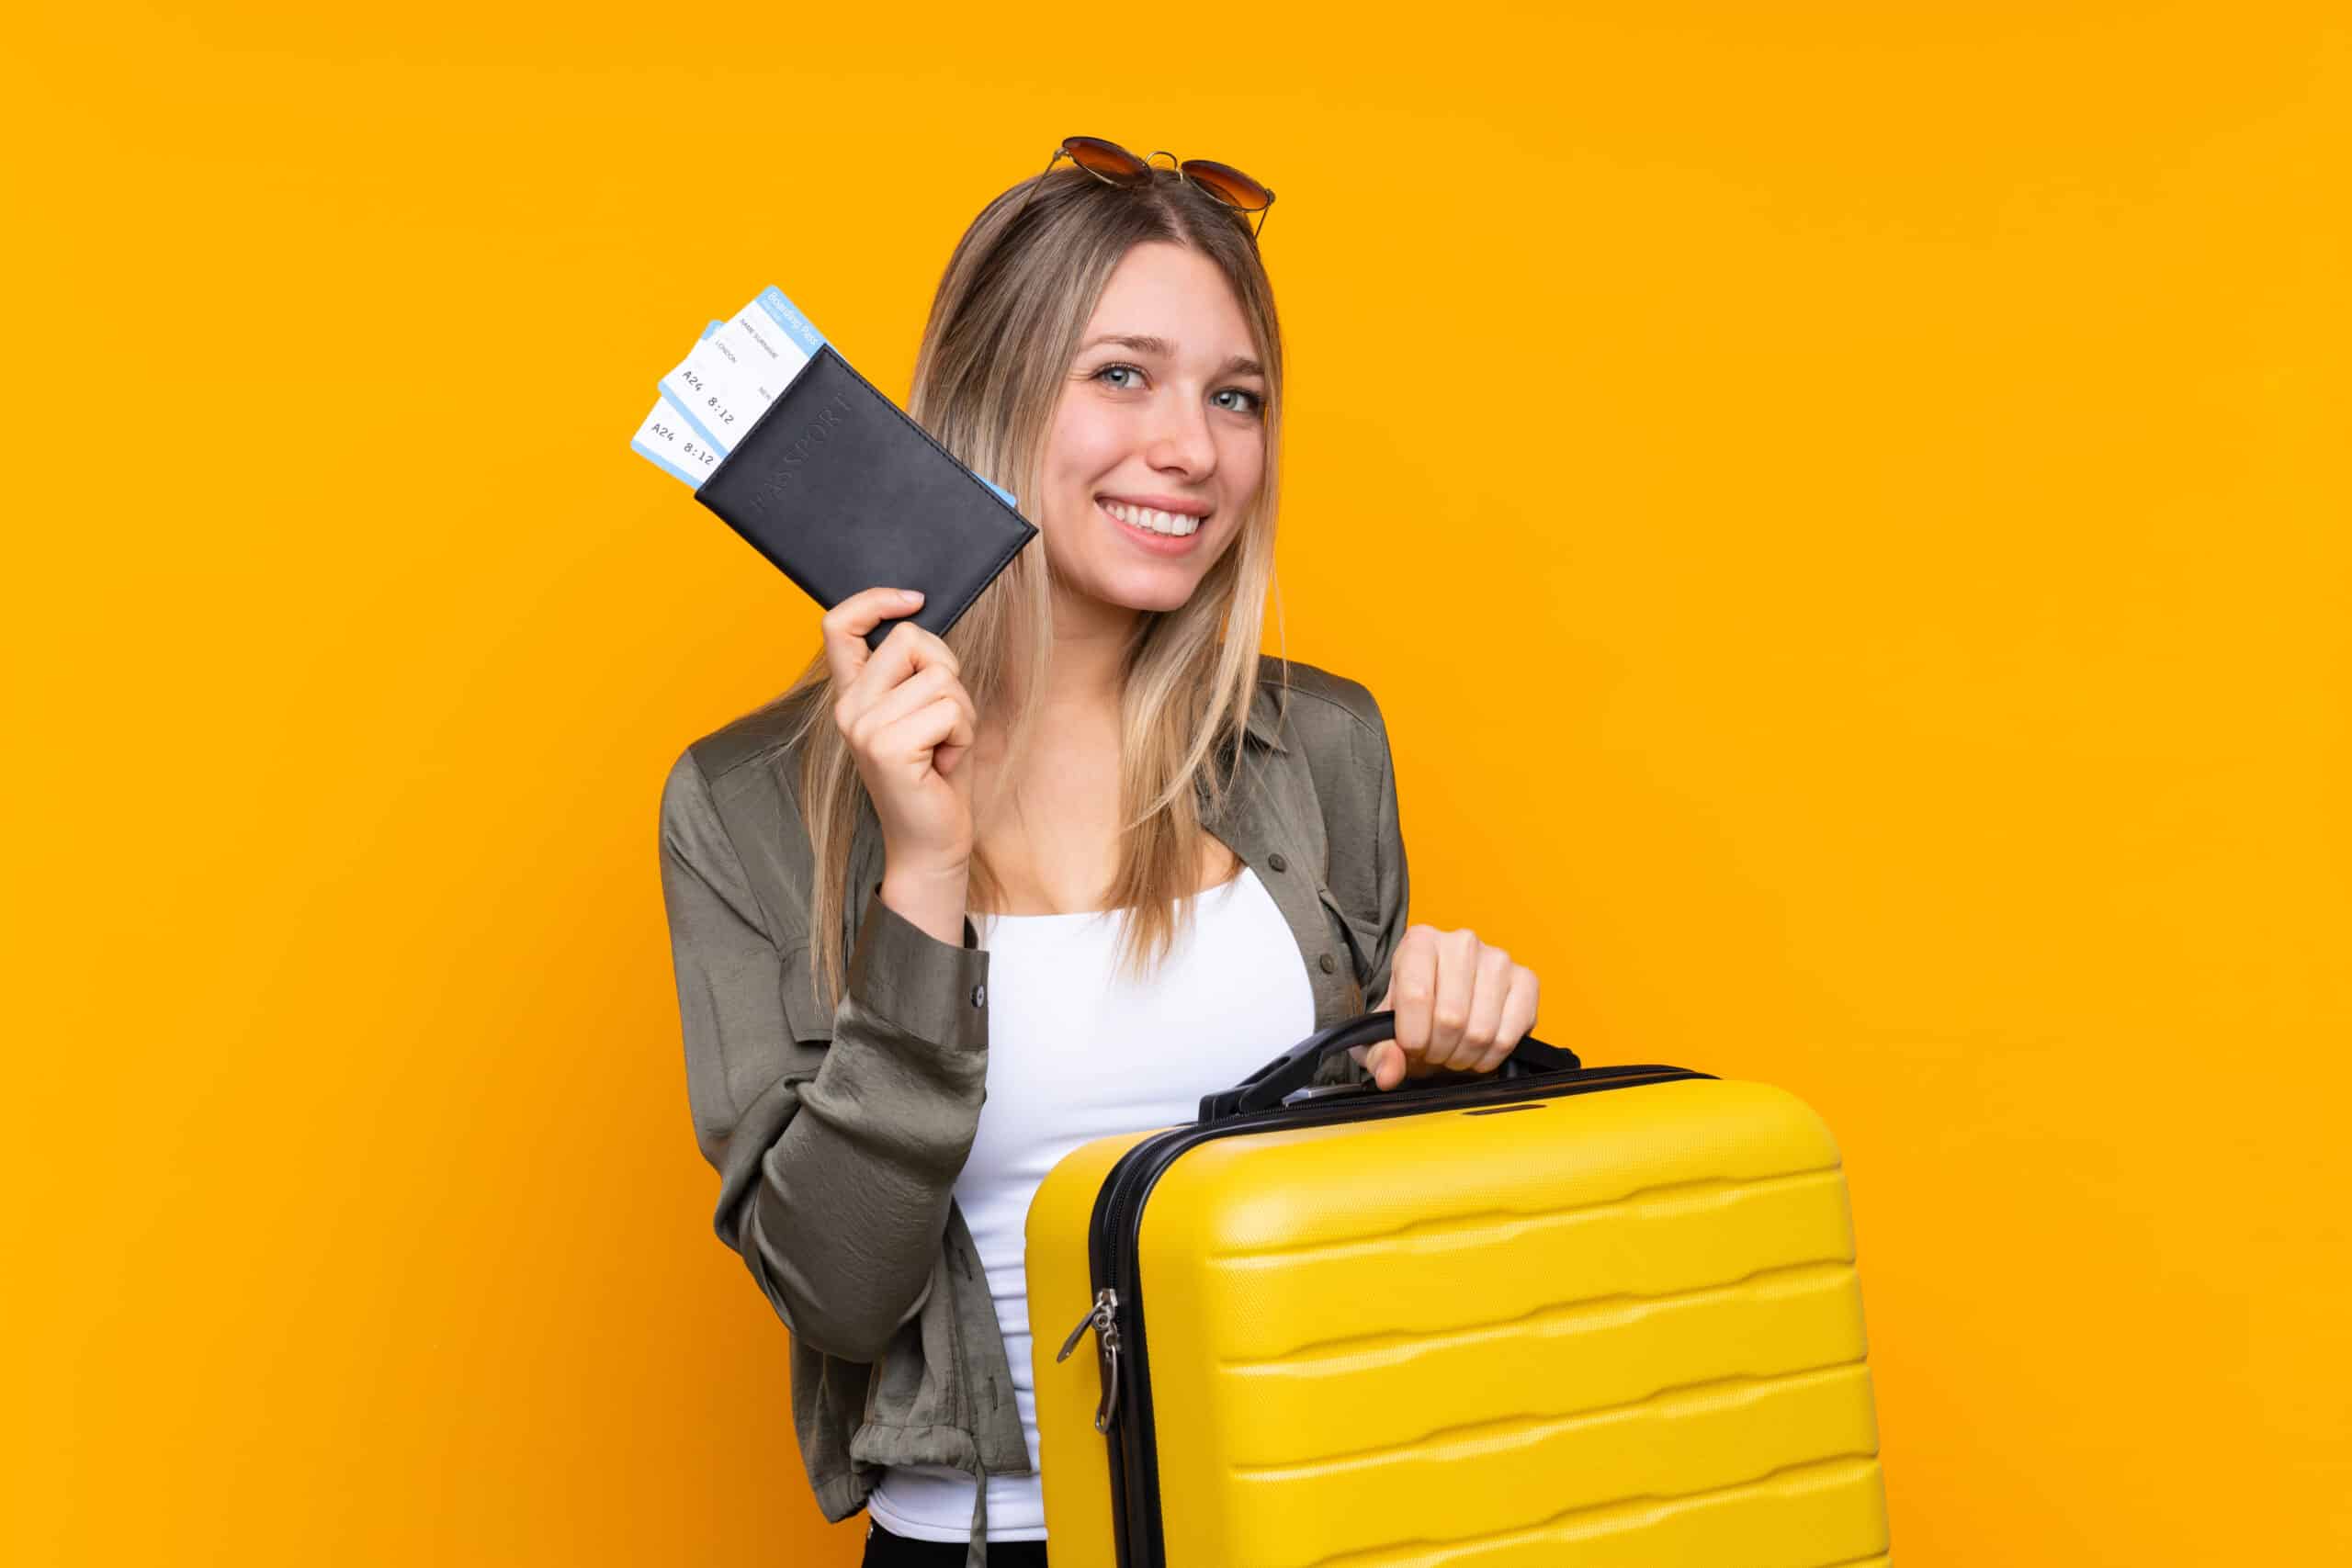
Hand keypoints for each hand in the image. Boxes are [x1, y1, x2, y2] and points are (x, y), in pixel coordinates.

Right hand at [822, 587, 979, 879]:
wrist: (932, 843)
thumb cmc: (936, 778)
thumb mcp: (925, 712)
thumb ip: (916, 671)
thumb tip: (922, 620)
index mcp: (852, 695)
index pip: (838, 625)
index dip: (874, 600)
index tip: (913, 600)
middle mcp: (848, 708)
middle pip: (912, 640)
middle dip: (948, 673)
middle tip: (943, 722)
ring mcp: (863, 727)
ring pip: (940, 676)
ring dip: (961, 713)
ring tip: (943, 748)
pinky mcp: (887, 747)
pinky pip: (949, 709)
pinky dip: (962, 734)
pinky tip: (944, 763)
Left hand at [1355, 924, 1540, 1090]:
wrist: (1445, 1006)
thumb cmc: (1413, 1014)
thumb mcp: (1382, 1032)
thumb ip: (1378, 1053)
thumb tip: (1389, 1074)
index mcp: (1420, 941)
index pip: (1416, 996)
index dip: (1412, 1037)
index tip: (1411, 1048)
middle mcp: (1462, 942)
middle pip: (1451, 1018)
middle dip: (1439, 1051)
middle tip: (1434, 1052)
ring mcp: (1499, 960)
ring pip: (1481, 1031)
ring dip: (1464, 1057)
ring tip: (1454, 1051)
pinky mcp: (1527, 982)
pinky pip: (1510, 1035)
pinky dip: (1492, 1056)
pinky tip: (1479, 1050)